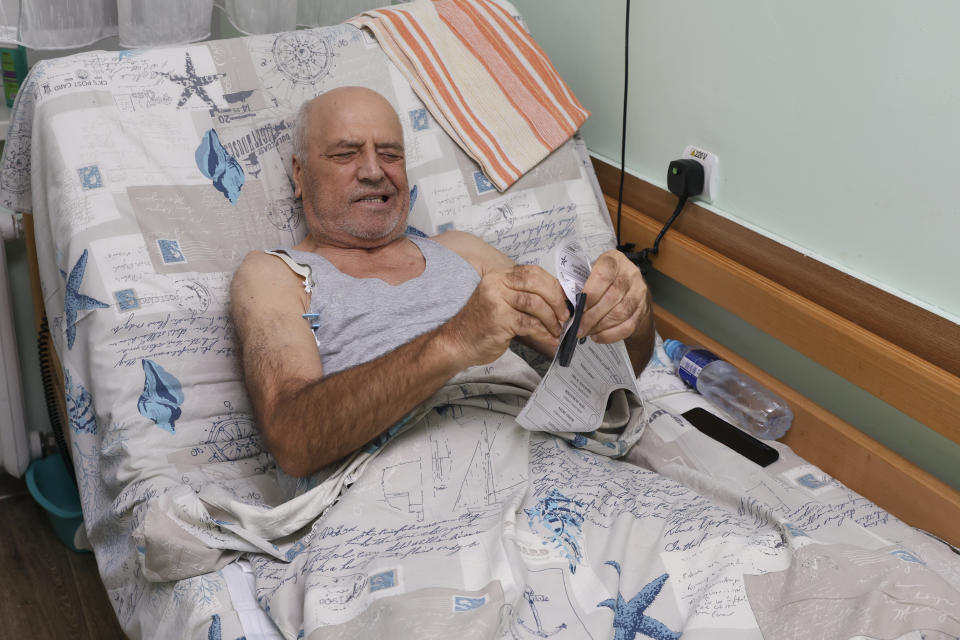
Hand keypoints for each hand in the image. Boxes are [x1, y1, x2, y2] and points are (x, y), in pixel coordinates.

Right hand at [443, 264, 569, 365]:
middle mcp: (496, 283)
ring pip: (535, 304)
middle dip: (556, 300)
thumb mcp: (502, 302)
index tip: (564, 300)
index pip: (532, 272)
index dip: (553, 286)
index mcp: (499, 276)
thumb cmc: (482, 325)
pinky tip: (548, 339)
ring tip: (557, 330)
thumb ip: (524, 297)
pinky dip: (543, 333)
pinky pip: (529, 324)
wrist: (457, 343)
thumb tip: (558, 302)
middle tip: (565, 316)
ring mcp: (496, 300)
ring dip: (551, 320)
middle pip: (536, 284)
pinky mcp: (499, 319)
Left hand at [578, 250, 649, 343]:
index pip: (604, 274)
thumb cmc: (604, 281)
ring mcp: (639, 292)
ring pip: (620, 313)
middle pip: (612, 297)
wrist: (629, 289)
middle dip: (592, 316)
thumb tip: (566, 304)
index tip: (579, 307)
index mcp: (615, 260)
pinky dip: (611, 334)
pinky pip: (628, 326)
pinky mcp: (643, 310)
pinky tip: (598, 336)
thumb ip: (580, 284)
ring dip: (600, 326)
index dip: (591, 292)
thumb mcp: (592, 274)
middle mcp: (630, 273)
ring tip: (586, 332)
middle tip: (578, 327)